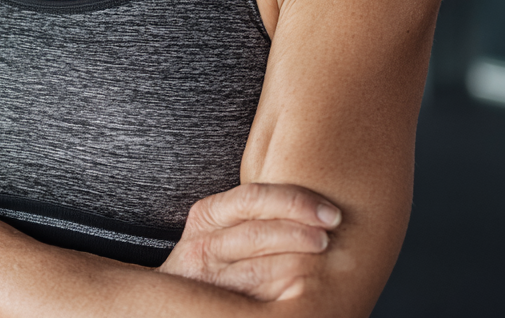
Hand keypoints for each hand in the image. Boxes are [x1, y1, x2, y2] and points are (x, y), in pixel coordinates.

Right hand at [159, 183, 341, 301]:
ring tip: (330, 264)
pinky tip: (309, 293)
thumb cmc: (212, 258)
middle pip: (259, 233)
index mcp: (207, 215)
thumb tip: (315, 205)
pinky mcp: (219, 309)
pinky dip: (288, 296)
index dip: (295, 202)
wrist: (171, 306)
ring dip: (301, 267)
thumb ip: (250, 214)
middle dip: (302, 234)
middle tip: (333, 238)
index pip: (252, 198)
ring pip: (261, 271)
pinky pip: (260, 302)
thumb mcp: (218, 227)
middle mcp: (203, 246)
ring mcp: (210, 282)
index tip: (330, 212)